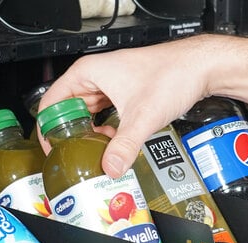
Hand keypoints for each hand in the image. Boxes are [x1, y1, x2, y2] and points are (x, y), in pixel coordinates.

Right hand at [38, 34, 215, 177]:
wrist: (200, 68)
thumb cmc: (174, 73)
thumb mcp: (143, 115)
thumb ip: (124, 146)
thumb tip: (110, 168)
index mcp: (88, 73)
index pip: (50, 104)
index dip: (47, 130)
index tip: (53, 151)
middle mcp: (94, 78)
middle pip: (65, 113)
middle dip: (68, 137)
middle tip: (72, 158)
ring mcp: (106, 86)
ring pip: (84, 116)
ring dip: (86, 136)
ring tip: (91, 154)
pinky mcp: (119, 96)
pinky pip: (100, 117)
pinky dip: (101, 133)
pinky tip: (110, 145)